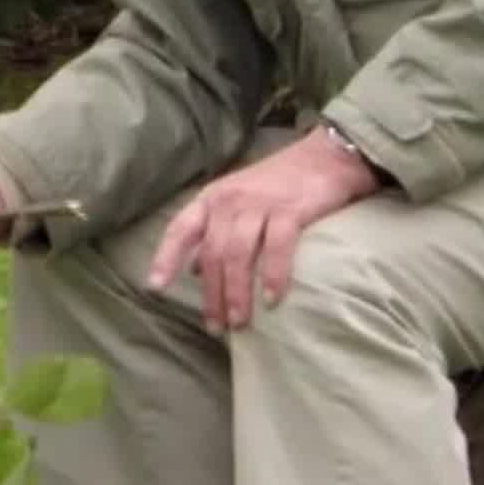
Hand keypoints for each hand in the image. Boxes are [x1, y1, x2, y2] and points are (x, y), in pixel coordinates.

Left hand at [147, 133, 378, 330]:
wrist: (328, 157)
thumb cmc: (280, 185)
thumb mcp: (238, 202)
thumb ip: (216, 232)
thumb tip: (195, 270)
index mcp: (212, 198)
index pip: (180, 229)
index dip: (166, 258)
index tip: (156, 288)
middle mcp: (230, 200)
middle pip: (212, 253)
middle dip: (211, 295)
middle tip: (216, 327)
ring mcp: (259, 203)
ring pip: (238, 255)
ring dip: (237, 293)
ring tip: (239, 322)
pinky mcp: (290, 209)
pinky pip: (276, 248)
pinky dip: (272, 276)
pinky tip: (271, 300)